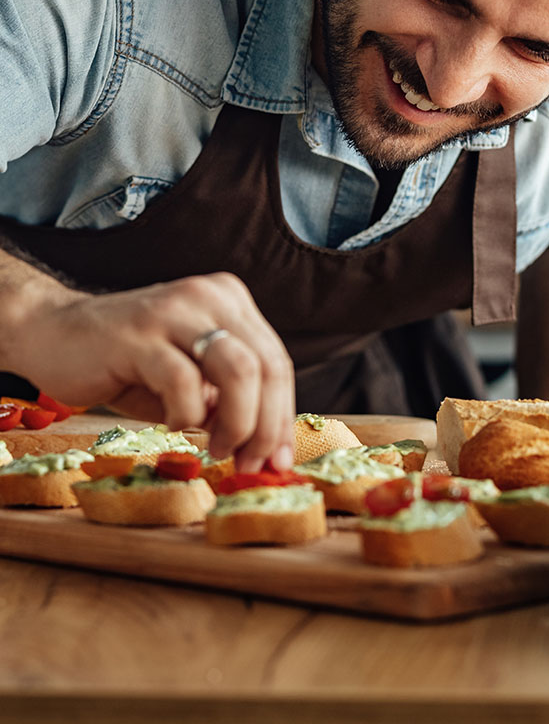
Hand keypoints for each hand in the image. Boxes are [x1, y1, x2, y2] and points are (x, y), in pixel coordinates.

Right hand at [5, 272, 294, 470]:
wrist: (53, 334)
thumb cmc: (128, 364)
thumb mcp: (191, 377)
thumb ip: (229, 398)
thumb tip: (268, 446)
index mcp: (228, 300)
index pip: (276, 360)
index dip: (283, 415)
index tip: (278, 458)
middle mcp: (208, 297)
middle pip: (267, 365)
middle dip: (268, 425)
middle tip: (251, 462)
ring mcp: (175, 311)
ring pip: (240, 369)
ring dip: (239, 422)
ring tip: (218, 449)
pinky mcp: (140, 335)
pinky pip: (185, 382)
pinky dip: (188, 415)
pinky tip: (173, 423)